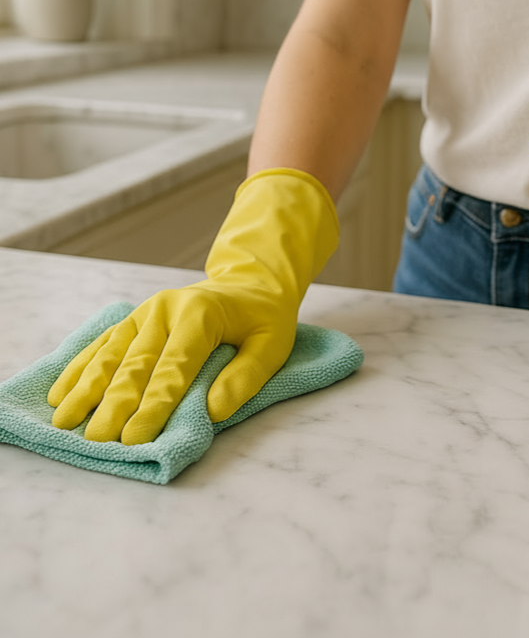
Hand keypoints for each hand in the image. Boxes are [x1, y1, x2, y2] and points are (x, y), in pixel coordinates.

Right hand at [47, 169, 338, 444]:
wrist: (251, 283)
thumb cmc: (263, 319)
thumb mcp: (272, 345)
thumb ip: (245, 378)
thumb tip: (213, 411)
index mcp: (201, 315)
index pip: (174, 367)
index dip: (154, 405)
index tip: (134, 437)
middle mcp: (166, 310)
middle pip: (136, 363)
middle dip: (114, 404)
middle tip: (96, 440)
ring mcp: (145, 312)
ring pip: (111, 354)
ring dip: (86, 388)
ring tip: (64, 420)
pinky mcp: (134, 319)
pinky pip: (103, 343)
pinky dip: (80, 368)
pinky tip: (60, 391)